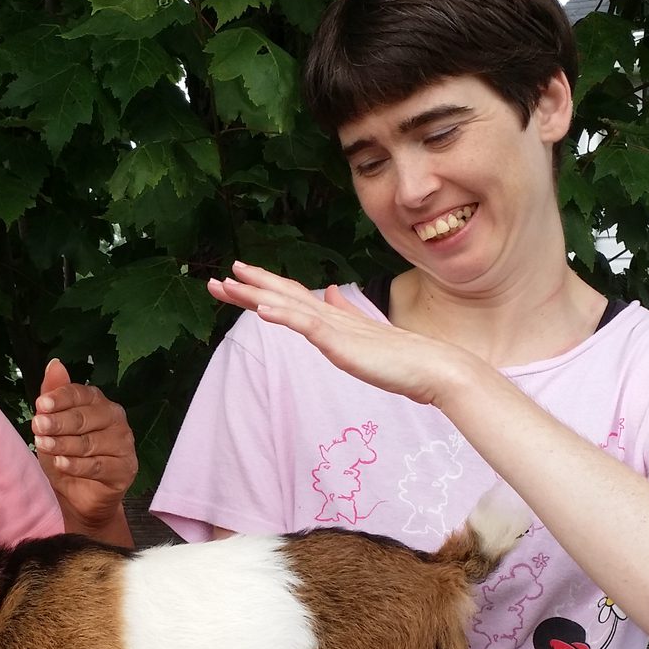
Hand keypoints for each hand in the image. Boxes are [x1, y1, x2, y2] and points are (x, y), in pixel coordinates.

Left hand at [32, 358, 137, 541]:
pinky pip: (98, 465)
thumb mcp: (52, 427)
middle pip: (85, 417)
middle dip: (59, 422)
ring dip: (64, 444)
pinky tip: (60, 463)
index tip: (41, 404)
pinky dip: (77, 465)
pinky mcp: (125, 469)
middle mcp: (115, 419)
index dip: (60, 399)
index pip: (80, 394)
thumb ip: (53, 396)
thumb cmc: (66, 458)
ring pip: (90, 442)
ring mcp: (123, 444)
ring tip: (43, 445)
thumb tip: (54, 363)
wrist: (78, 498)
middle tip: (37, 426)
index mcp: (98, 403)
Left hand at [210, 261, 467, 405]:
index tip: (235, 280)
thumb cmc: (402, 358)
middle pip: (282, 295)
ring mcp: (335, 328)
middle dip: (248, 287)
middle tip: (215, 281)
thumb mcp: (364, 335)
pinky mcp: (341, 342)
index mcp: (333, 318)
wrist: (432, 368)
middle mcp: (330, 317)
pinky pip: (307, 326)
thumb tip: (332, 294)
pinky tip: (262, 310)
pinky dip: (283, 315)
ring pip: (287, 305)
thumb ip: (346, 314)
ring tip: (228, 285)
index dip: (262, 288)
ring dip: (256, 294)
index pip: (291, 298)